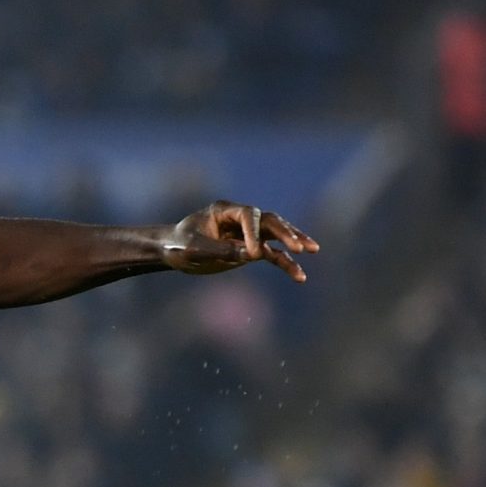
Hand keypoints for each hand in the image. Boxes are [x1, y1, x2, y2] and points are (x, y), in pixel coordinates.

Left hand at [160, 201, 318, 282]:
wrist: (172, 251)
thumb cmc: (178, 245)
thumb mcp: (194, 249)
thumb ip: (221, 250)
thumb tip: (251, 255)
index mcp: (224, 210)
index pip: (249, 215)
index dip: (254, 233)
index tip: (254, 254)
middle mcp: (240, 219)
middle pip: (269, 221)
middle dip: (286, 233)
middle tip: (299, 247)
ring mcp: (247, 233)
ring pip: (276, 234)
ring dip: (294, 242)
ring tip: (313, 250)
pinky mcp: (250, 249)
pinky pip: (273, 254)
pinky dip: (286, 263)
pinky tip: (300, 276)